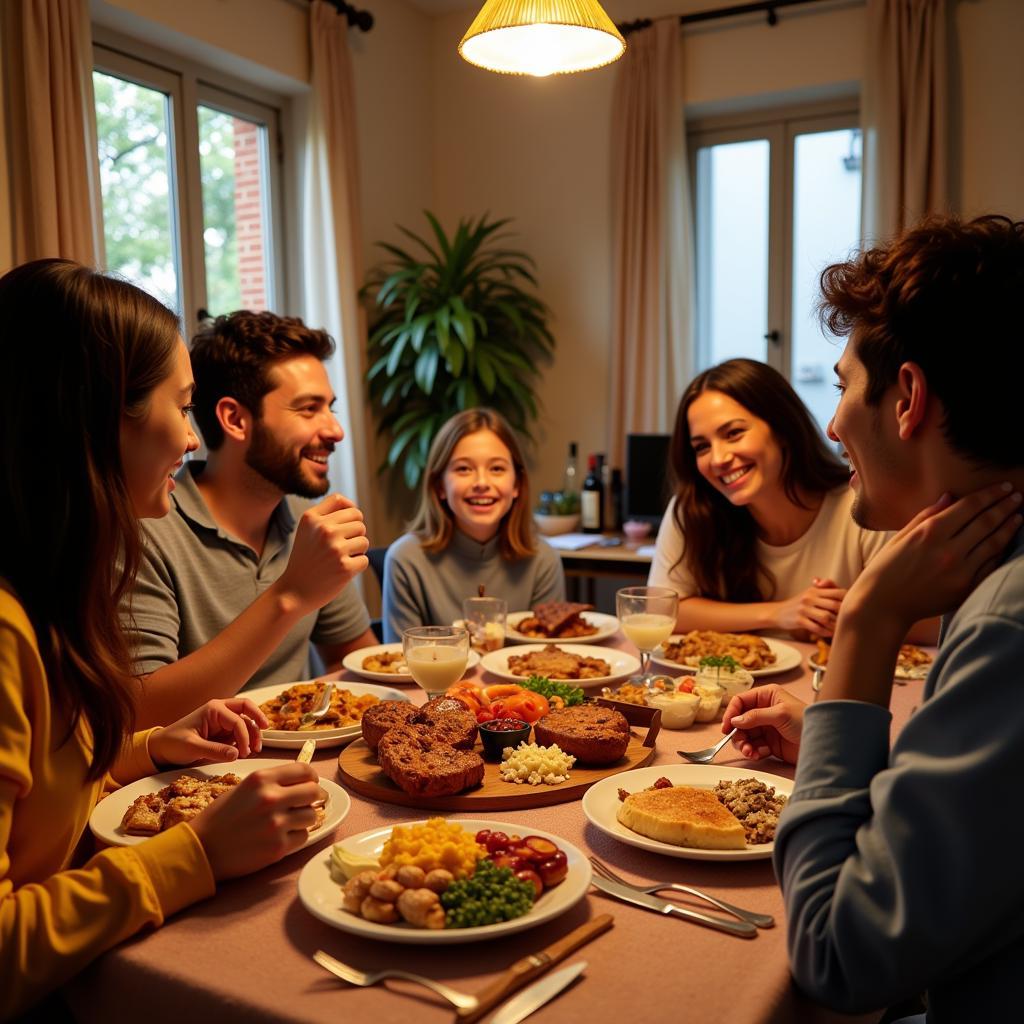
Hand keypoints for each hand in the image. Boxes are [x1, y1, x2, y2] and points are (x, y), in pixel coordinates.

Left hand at [148, 698, 266, 767]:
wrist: (161, 749)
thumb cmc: (173, 743)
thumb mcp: (192, 748)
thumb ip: (215, 750)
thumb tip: (236, 755)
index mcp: (214, 709)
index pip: (237, 720)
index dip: (244, 736)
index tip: (245, 753)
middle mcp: (220, 711)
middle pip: (247, 708)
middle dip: (258, 719)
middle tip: (265, 732)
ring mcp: (222, 721)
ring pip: (246, 720)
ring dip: (253, 732)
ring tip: (254, 749)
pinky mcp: (222, 731)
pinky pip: (240, 732)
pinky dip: (246, 739)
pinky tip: (246, 750)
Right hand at [188, 763, 322, 880]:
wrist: (202, 848)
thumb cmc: (221, 816)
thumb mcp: (245, 788)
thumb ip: (273, 783)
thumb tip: (303, 782)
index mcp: (262, 778)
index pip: (304, 770)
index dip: (311, 777)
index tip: (311, 782)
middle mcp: (271, 798)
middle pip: (314, 791)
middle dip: (316, 796)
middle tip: (311, 801)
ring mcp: (276, 824)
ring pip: (312, 815)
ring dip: (305, 818)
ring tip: (292, 821)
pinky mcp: (278, 847)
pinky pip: (303, 837)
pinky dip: (296, 836)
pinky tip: (282, 836)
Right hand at [276, 493, 369, 611]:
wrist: (294, 592)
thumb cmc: (306, 558)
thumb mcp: (307, 530)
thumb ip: (326, 514)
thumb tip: (354, 507)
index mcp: (312, 518)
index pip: (341, 500)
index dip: (348, 511)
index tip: (343, 525)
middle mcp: (324, 530)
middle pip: (358, 521)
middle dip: (354, 534)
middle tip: (339, 548)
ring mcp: (335, 548)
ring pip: (364, 541)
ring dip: (356, 551)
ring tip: (338, 559)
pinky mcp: (345, 567)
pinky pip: (364, 560)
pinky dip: (356, 566)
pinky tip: (340, 571)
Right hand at [722, 685, 804, 763]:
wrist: (823, 744)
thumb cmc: (806, 721)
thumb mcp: (779, 714)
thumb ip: (755, 716)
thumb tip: (734, 720)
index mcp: (766, 696)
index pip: (741, 701)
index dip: (731, 713)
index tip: (726, 727)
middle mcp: (764, 710)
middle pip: (740, 721)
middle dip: (738, 734)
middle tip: (741, 744)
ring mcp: (766, 728)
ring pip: (745, 736)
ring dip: (744, 745)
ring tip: (750, 752)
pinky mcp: (770, 743)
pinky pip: (754, 747)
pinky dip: (753, 751)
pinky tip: (758, 754)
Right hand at [773, 579, 845, 636]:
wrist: (778, 612)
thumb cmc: (798, 604)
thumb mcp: (810, 592)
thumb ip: (824, 588)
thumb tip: (836, 585)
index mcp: (815, 590)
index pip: (838, 592)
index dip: (848, 600)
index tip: (850, 608)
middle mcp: (810, 598)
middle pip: (835, 605)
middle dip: (843, 615)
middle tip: (846, 621)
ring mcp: (804, 609)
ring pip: (826, 617)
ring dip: (834, 625)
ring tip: (838, 629)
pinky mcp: (799, 620)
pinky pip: (816, 628)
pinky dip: (825, 632)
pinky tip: (829, 633)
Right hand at [844, 482, 1022, 631]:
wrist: (883, 605)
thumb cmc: (886, 569)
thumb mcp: (901, 537)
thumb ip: (927, 515)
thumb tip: (950, 496)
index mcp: (930, 533)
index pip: (969, 506)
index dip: (990, 494)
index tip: (1005, 487)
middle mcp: (948, 550)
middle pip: (986, 522)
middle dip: (1005, 506)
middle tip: (1018, 496)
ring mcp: (960, 572)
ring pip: (994, 543)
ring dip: (1009, 527)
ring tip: (1018, 516)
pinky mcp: (965, 589)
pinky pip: (990, 566)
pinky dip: (1000, 552)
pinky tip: (1005, 542)